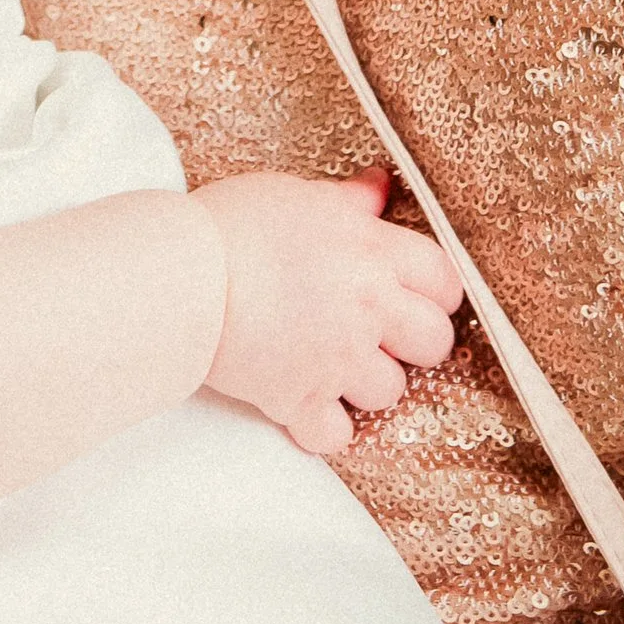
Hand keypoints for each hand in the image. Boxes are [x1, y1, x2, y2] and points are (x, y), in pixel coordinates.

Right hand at [190, 167, 461, 452]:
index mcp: (372, 252)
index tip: (415, 295)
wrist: (178, 277)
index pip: (445, 279)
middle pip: (434, 343)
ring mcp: (337, 360)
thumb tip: (380, 188)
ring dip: (366, 384)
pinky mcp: (300, 399)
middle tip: (381, 335)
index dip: (435, 290)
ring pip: (390, 393)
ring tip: (334, 365)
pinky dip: (324, 427)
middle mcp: (367, 309)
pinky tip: (307, 405)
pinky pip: (337, 436)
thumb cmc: (230, 228)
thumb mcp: (296, 196)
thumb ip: (348, 202)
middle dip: (414, 342)